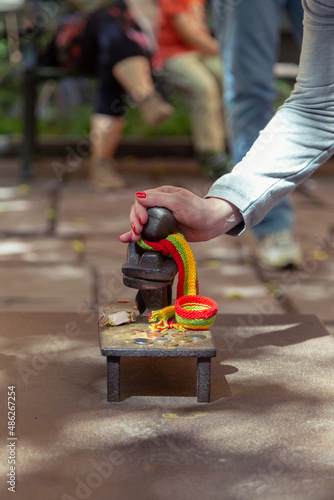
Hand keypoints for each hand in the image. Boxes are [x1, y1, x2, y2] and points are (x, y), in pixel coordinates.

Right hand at [118, 186, 242, 242]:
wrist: (212, 223)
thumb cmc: (197, 209)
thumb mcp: (178, 201)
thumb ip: (158, 198)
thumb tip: (138, 196)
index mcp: (161, 194)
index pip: (141, 200)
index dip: (138, 211)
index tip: (143, 221)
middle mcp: (158, 206)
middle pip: (138, 212)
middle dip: (134, 222)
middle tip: (138, 231)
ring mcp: (160, 219)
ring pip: (140, 224)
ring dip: (133, 230)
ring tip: (134, 238)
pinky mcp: (163, 231)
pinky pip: (147, 233)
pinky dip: (136, 237)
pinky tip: (126, 240)